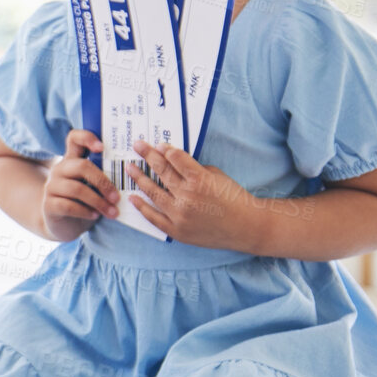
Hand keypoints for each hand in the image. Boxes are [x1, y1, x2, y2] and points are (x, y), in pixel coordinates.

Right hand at [41, 129, 117, 242]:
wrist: (63, 224)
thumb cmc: (84, 202)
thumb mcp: (92, 186)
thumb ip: (103, 176)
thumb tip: (132, 174)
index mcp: (72, 160)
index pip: (74, 138)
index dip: (87, 138)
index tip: (102, 147)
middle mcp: (59, 170)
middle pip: (81, 166)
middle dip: (103, 182)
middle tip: (117, 198)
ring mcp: (52, 187)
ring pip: (77, 189)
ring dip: (98, 202)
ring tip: (112, 212)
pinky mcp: (49, 205)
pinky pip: (68, 206)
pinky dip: (85, 212)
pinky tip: (95, 216)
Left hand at [127, 141, 262, 249]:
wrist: (247, 228)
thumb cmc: (234, 199)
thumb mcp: (218, 176)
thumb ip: (194, 168)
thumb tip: (172, 160)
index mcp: (200, 180)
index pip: (175, 158)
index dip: (165, 150)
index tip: (157, 145)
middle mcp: (188, 196)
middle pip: (162, 171)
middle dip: (147, 155)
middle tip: (137, 146)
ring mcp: (180, 215)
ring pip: (153, 192)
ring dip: (139, 178)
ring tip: (129, 168)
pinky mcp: (177, 231)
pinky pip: (154, 217)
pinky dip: (142, 207)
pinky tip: (132, 197)